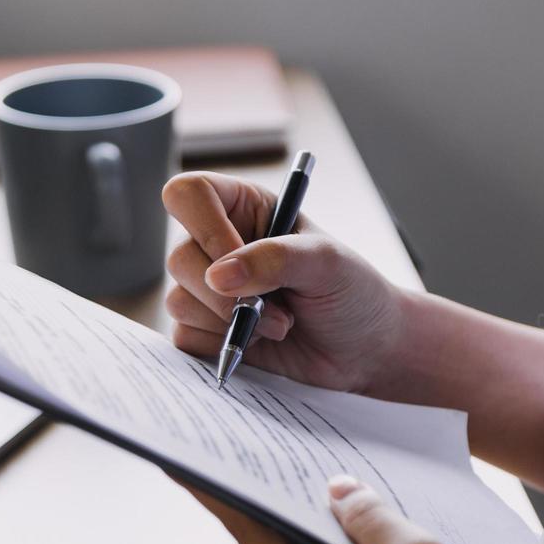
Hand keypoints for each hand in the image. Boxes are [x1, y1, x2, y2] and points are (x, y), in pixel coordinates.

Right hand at [162, 171, 409, 392]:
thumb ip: (275, 259)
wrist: (365, 349)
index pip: (190, 194)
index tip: (238, 264)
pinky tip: (258, 343)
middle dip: (226, 296)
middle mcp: (218, 243)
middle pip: (179, 258)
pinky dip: (221, 346)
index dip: (205, 228)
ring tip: (278, 326)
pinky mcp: (206, 330)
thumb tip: (220, 275)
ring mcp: (208, 288)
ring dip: (230, 323)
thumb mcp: (325, 262)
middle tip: (277, 311)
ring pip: (178, 301)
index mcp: (243, 207)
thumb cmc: (352, 292)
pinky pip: (186, 338)